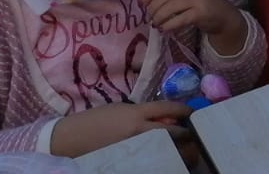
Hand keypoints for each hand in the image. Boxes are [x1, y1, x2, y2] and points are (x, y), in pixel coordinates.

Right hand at [49, 100, 190, 157]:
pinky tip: (172, 160)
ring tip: (190, 149)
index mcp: (136, 113)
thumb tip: (166, 118)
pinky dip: (166, 160)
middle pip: (174, 131)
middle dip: (189, 133)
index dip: (185, 111)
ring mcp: (135, 147)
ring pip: (168, 149)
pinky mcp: (130, 161)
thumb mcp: (121, 109)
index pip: (169, 108)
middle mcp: (139, 130)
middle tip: (198, 134)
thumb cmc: (95, 121)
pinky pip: (154, 160)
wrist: (70, 139)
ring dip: (182, 149)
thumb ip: (144, 113)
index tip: (193, 113)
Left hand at [142, 0, 246, 54]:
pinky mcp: (201, 13)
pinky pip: (178, 19)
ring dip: (158, 18)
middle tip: (150, 17)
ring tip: (156, 24)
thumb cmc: (203, 4)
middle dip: (152, 8)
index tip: (143, 4)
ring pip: (169, 7)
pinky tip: (165, 29)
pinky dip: (168, 25)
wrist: (225, 16)